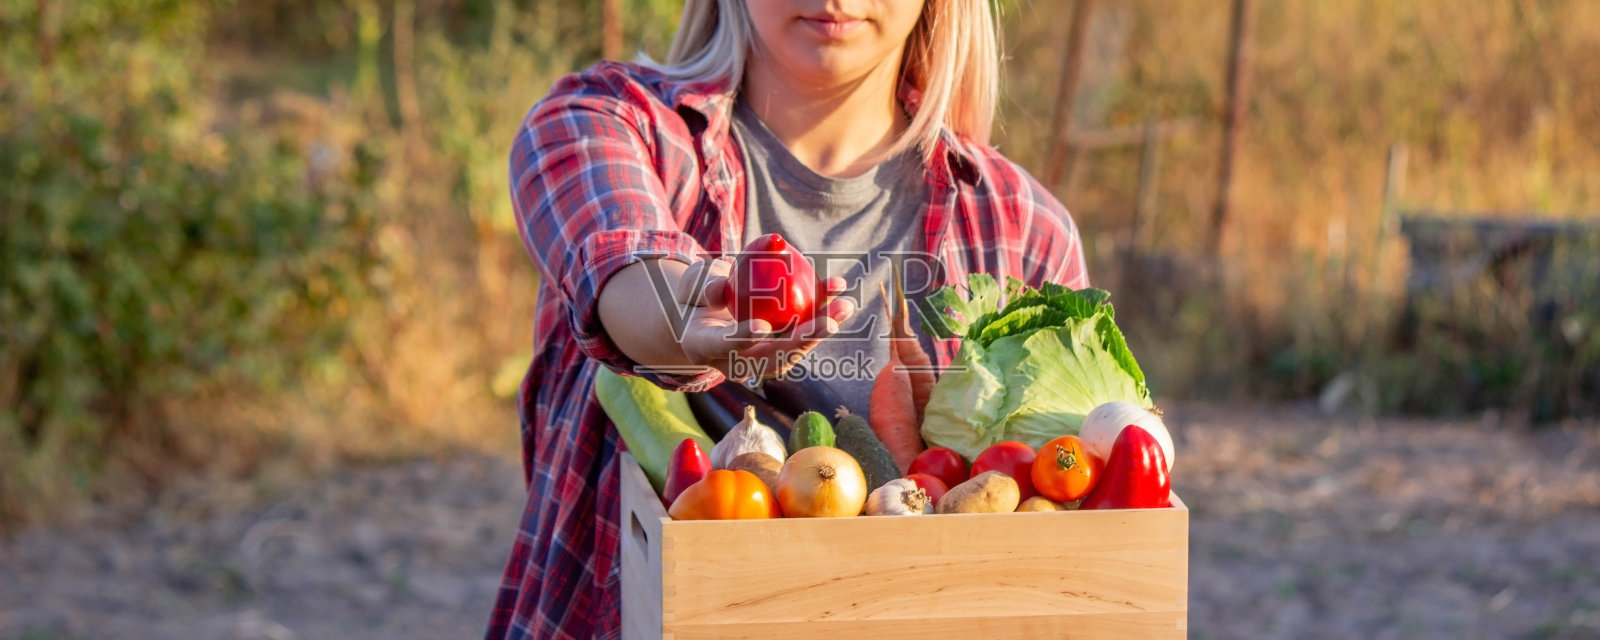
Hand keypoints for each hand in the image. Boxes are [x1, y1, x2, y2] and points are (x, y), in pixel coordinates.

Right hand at [674, 258, 855, 383]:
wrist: (706, 316)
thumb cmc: (696, 296)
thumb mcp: (691, 286)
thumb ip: (704, 286)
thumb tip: (721, 290)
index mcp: (705, 347)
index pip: (725, 346)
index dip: (743, 338)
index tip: (762, 327)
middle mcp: (735, 362)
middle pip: (772, 357)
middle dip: (803, 341)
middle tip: (827, 323)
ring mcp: (759, 360)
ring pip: (793, 350)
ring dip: (822, 329)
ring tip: (845, 305)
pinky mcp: (778, 351)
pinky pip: (802, 334)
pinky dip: (822, 314)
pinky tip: (839, 292)